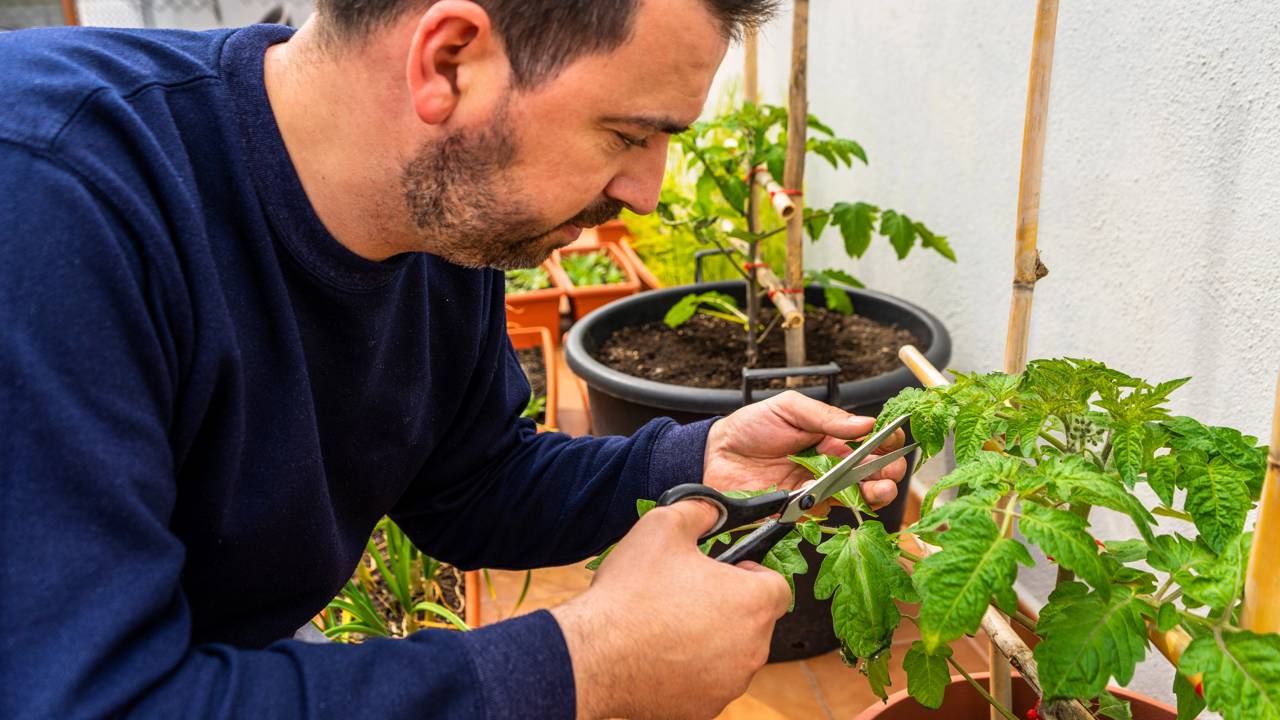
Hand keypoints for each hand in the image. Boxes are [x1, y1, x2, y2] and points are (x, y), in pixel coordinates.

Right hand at [551, 501, 788, 719]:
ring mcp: (729, 683)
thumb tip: (715, 509)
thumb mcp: (665, 526)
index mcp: (752, 603)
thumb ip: (702, 510)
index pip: (777, 586)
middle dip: (729, 606)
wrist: (594, 655)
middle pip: (755, 622)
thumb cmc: (631, 593)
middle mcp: (751, 649)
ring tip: (669, 624)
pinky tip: (660, 654)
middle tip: (689, 594)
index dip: (752, 575)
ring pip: (732, 654)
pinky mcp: (704, 708)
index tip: (725, 573)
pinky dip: (692, 670)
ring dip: (712, 639)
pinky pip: (708, 682)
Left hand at [702, 390, 906, 509]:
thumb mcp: (788, 408)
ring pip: (856, 495)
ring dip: (873, 493)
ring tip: (878, 487)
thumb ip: (825, 417)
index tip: (893, 441)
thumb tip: (865, 422)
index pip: (869, 440)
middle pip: (870, 471)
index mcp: (830, 436)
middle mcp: (829, 464)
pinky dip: (836, 505)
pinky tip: (836, 495)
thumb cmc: (749, 427)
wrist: (713, 455)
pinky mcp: (802, 508)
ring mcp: (817, 487)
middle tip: (890, 470)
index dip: (886, 441)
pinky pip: (826, 511)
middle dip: (888, 471)